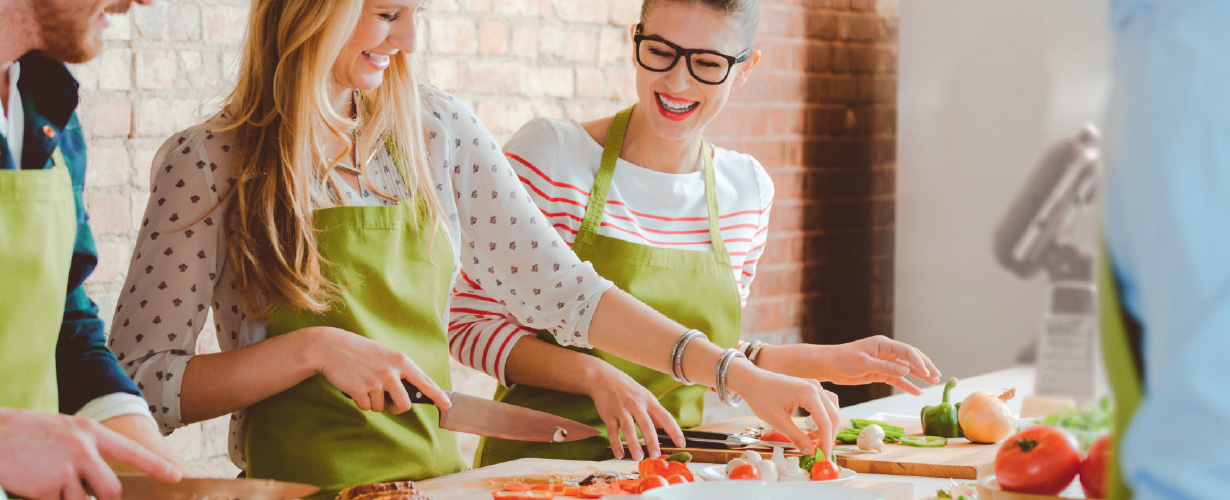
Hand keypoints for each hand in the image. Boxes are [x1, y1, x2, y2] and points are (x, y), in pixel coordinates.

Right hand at [0, 408, 181, 499]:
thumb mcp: (64, 433)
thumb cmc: (27, 434)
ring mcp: (65, 469)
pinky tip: (34, 487)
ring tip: (48, 482)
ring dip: (69, 499)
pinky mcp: (46, 488)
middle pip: (111, 490)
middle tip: (90, 495)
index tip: (177, 476)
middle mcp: (83, 449)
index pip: (132, 451)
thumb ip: (87, 451)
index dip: (156, 466)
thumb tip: (101, 480)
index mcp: (90, 433)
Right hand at [306, 326, 451, 412]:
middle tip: (388, 402)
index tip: (448, 404)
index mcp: (400, 360)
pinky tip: (354, 386)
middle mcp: (391, 372)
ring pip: (381, 407)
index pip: (424, 381)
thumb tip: (406, 392)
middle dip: (396, 408)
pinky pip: (365, 407)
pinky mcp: (360, 390)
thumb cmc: (359, 351)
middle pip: (404, 404)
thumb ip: (397, 370)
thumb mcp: (384, 354)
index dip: (438, 395)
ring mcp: (376, 382)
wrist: (330, 347)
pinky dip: (360, 401)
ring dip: (373, 401)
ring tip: (364, 383)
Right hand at [586, 364, 683, 460]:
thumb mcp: (644, 396)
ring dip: (633, 444)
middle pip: (646, 424)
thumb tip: (665, 428)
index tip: (681, 443)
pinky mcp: (608, 414)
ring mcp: (622, 409)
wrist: (603, 377)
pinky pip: (613, 431)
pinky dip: (616, 444)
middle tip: (656, 455)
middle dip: (652, 441)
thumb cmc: (627, 389)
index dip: (674, 431)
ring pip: (629, 428)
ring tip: (638, 457)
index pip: (665, 417)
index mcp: (649, 401)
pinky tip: (620, 454)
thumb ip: (653, 412)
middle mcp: (636, 405)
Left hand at [728, 362, 840, 457]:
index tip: (825, 457)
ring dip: (827, 426)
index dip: (827, 442)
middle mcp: (815, 387)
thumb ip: (797, 437)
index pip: (826, 423)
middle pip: (834, 416)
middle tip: (820, 451)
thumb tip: (811, 452)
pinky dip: (823, 416)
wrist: (751, 380)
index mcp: (809, 394)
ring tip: (814, 439)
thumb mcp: (778, 422)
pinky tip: (812, 427)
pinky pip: (825, 403)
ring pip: (832, 409)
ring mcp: (814, 385)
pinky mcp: (810, 387)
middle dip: (829, 435)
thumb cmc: (761, 397)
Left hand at [757, 336, 940, 394]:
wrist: (826, 366)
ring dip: (919, 376)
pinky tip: (918, 392)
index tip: (927, 372)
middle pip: (910, 358)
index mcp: (882, 344)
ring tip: (933, 382)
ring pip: (906, 369)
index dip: (919, 361)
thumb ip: (885, 368)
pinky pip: (896, 380)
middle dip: (924, 366)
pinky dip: (907, 386)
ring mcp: (883, 363)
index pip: (906, 351)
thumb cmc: (842, 360)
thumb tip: (906, 371)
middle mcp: (885, 351)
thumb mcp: (863, 364)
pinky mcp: (878, 373)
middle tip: (937, 376)